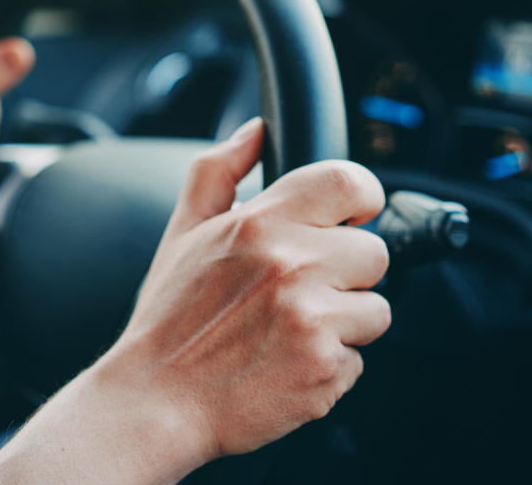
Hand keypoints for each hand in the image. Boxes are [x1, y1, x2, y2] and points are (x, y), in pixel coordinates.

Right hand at [98, 117, 391, 464]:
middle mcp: (291, 264)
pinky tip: (286, 363)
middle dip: (346, 272)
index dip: (361, 199)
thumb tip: (254, 131)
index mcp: (259, 223)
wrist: (155, 400)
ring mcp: (312, 318)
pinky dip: (331, 365)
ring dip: (344, 322)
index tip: (351, 218)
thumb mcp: (182, 232)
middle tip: (300, 291)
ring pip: (376, 309)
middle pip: (375, 252)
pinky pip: (360, 360)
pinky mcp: (324, 368)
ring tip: (289, 331)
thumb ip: (218, 171)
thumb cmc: (168, 320)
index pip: (349, 182)